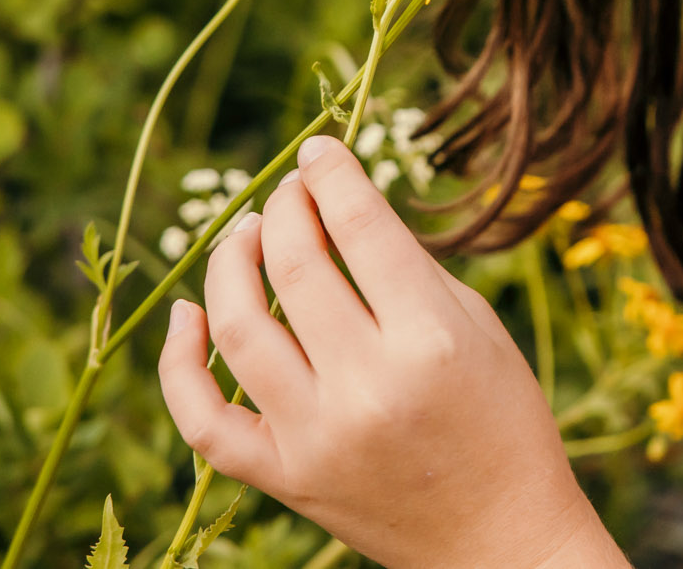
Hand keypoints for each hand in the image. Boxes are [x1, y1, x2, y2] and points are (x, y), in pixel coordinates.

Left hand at [159, 134, 627, 568]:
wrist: (500, 540)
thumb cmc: (503, 420)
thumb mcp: (478, 327)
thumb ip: (405, 267)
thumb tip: (334, 206)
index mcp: (428, 340)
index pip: (359, 224)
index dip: (330, 173)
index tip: (318, 153)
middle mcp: (365, 388)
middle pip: (293, 263)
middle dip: (285, 207)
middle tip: (290, 193)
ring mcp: (315, 439)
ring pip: (236, 327)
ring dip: (230, 262)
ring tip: (248, 235)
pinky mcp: (284, 480)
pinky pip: (203, 419)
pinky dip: (179, 362)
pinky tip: (189, 315)